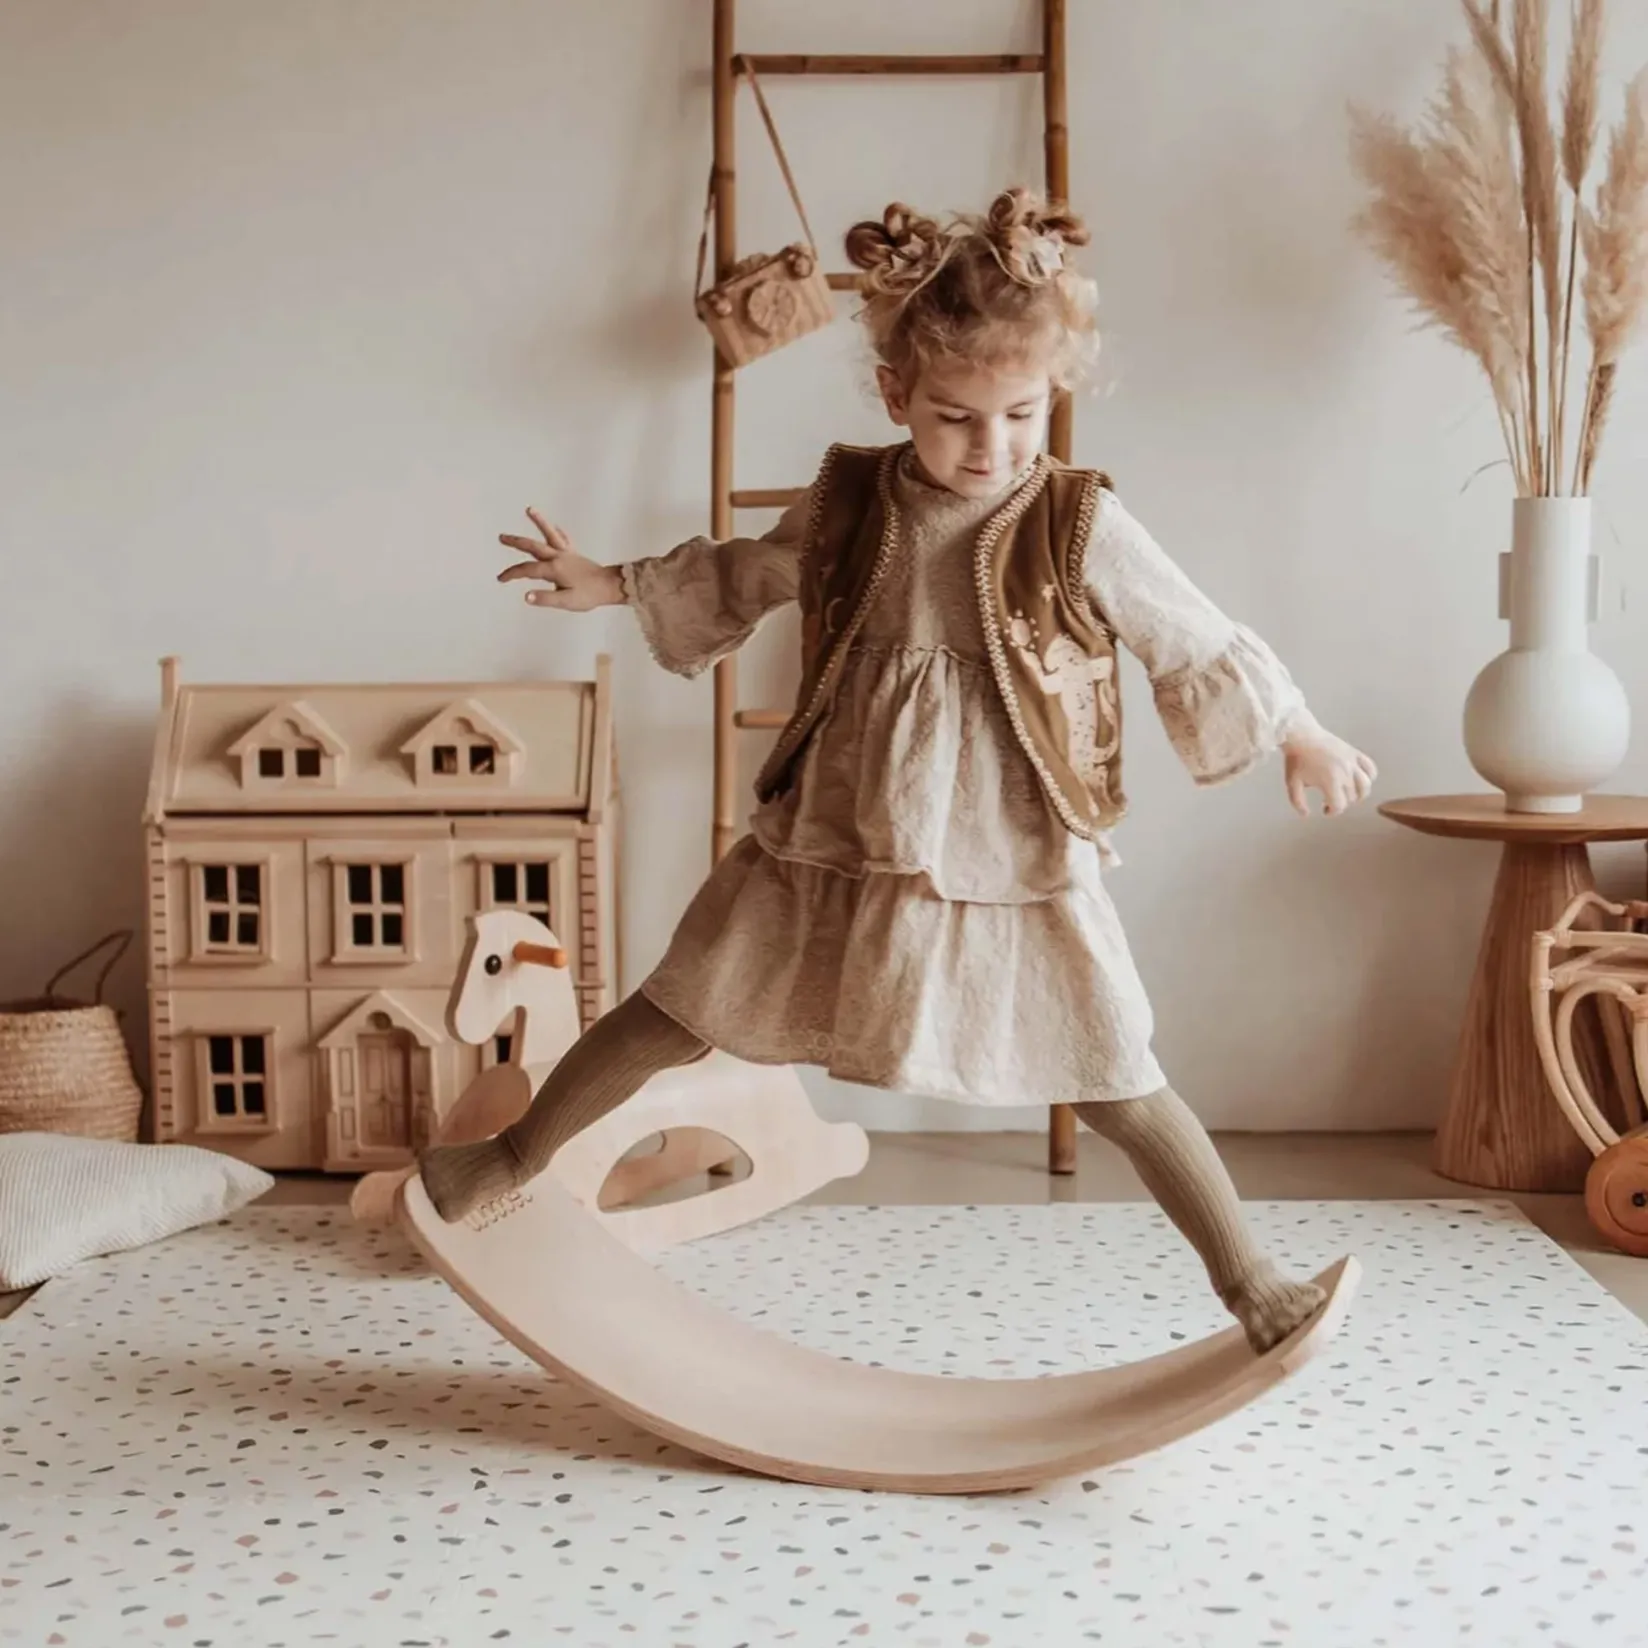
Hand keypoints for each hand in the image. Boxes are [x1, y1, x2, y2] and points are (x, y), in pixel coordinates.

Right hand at [498, 509, 623, 611]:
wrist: (610, 586)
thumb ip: (545, 598)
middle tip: (501, 537)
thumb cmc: (589, 595)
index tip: (501, 578)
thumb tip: (526, 597)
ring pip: (549, 535)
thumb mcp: (566, 601)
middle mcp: (558, 557)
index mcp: (553, 569)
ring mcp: (567, 554)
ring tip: (530, 509)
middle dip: (516, 542)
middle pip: (533, 546)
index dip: (512, 574)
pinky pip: (564, 539)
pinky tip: (555, 527)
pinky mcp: (574, 554)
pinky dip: (558, 532)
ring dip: (540, 522)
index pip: (527, 570)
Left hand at [1282, 716, 1376, 817]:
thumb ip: (1298, 802)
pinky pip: (1370, 768)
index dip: (1332, 812)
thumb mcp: (1292, 784)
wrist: (1301, 735)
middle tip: (1331, 801)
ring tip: (1349, 795)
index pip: (1339, 805)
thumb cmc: (1296, 759)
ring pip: (1366, 785)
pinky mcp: (1355, 753)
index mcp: (1330, 782)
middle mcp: (1345, 773)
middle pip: (1352, 797)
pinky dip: (1369, 776)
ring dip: (1359, 794)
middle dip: (1342, 803)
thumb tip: (1306, 815)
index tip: (1325, 810)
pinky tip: (1359, 779)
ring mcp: (1352, 762)